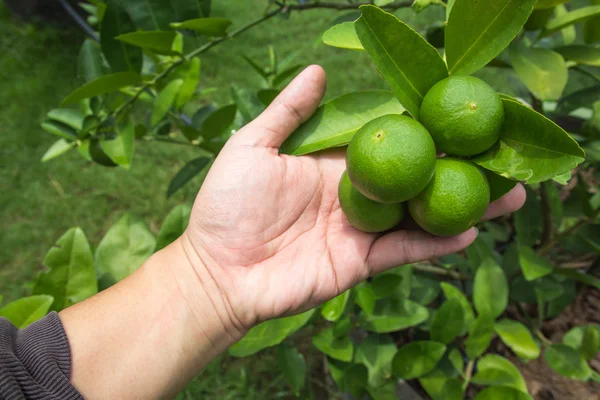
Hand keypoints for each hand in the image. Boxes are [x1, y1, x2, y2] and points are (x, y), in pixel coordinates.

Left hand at [181, 65, 525, 332]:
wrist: (218, 270)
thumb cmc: (227, 204)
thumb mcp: (253, 147)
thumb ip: (288, 112)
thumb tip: (319, 71)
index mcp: (335, 161)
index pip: (388, 137)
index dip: (422, 125)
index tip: (460, 110)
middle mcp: (357, 191)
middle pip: (415, 174)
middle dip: (456, 165)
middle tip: (499, 153)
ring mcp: (362, 228)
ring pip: (420, 213)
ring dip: (462, 204)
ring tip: (507, 193)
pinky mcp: (361, 262)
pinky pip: (405, 250)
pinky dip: (436, 243)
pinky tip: (470, 230)